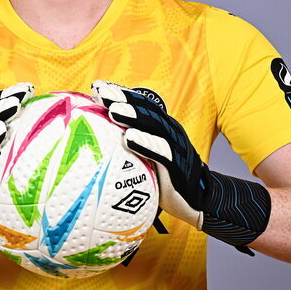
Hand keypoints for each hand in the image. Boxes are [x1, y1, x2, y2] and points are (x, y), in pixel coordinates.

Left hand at [91, 81, 270, 251]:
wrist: (196, 202)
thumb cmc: (164, 181)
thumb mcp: (143, 162)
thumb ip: (124, 152)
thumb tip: (94, 146)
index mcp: (159, 128)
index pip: (138, 105)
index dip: (119, 94)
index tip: (95, 87)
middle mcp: (169, 131)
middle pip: (144, 109)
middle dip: (122, 97)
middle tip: (99, 92)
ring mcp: (175, 146)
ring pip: (154, 125)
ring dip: (132, 115)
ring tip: (113, 110)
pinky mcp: (178, 164)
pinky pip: (161, 151)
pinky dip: (145, 142)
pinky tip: (128, 138)